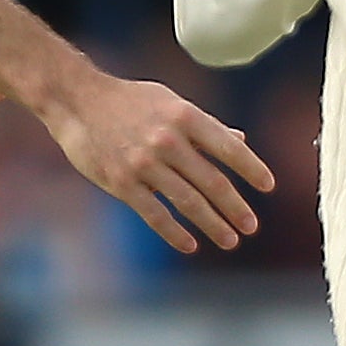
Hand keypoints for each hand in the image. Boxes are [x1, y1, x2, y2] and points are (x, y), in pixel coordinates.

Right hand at [36, 65, 274, 253]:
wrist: (77, 100)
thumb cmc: (129, 101)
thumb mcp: (171, 103)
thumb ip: (205, 125)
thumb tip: (241, 138)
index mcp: (186, 117)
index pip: (229, 147)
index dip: (252, 169)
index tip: (268, 186)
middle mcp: (169, 140)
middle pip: (213, 181)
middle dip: (236, 207)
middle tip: (252, 225)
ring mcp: (145, 164)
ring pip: (188, 202)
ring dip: (213, 224)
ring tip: (231, 239)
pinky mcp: (122, 183)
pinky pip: (155, 214)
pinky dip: (175, 233)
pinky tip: (191, 245)